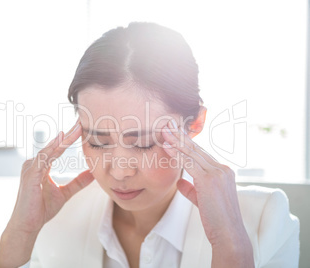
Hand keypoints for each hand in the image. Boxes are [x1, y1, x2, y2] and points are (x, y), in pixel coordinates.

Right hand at [6, 120, 93, 234]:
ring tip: (76, 129)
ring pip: (50, 150)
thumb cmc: (41, 209)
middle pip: (54, 145)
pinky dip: (52, 150)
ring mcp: (31, 168)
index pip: (57, 148)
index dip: (69, 138)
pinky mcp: (30, 175)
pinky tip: (60, 141)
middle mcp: (34, 163)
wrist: (28, 225)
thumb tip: (93, 174)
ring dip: (63, 139)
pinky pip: (43, 159)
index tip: (81, 127)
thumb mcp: (65, 193)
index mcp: (41, 166)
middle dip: (68, 134)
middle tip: (82, 122)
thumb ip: (77, 182)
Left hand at [161, 119, 253, 266]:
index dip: (186, 143)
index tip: (174, 133)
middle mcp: (222, 169)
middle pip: (197, 149)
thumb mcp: (202, 200)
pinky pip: (190, 163)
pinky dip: (177, 154)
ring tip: (164, 131)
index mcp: (223, 171)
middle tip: (167, 124)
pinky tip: (167, 146)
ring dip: (176, 141)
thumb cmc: (216, 220)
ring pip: (192, 153)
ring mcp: (218, 173)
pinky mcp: (210, 180)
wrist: (228, 234)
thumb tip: (179, 182)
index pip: (201, 153)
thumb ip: (191, 189)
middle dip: (180, 136)